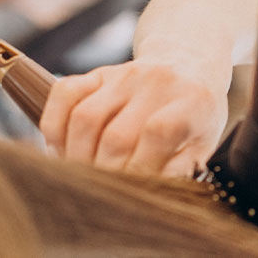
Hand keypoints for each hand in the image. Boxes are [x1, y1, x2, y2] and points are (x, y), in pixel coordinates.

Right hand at [39, 61, 227, 176]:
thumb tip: (153, 191)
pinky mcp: (98, 72)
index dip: (140, 168)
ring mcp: (125, 74)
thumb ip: (182, 168)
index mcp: (191, 100)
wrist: (189, 65)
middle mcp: (157, 80)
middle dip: (106, 173)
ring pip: (84, 118)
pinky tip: (62, 149)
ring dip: (76, 156)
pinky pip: (63, 93)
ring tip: (83, 175)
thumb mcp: (204, 142)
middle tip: (105, 192)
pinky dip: (54, 126)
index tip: (133, 190)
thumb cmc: (195, 115)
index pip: (158, 132)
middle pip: (116, 135)